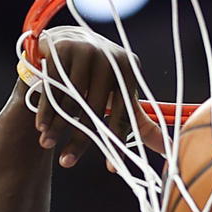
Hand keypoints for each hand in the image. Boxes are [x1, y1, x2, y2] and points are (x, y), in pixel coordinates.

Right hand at [25, 26, 164, 167]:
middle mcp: (110, 57)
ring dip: (57, 127)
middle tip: (67, 163)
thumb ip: (143, 124)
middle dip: (80, 140)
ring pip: (71, 100)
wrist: (71, 42)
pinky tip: (40, 127)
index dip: (118, 142)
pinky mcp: (62, 49)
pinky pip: (52, 87)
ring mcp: (85, 50)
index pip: (124, 113)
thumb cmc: (102, 80)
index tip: (111, 169)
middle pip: (95, 109)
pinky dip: (46, 109)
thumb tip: (171, 149)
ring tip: (47, 145)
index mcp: (130, 69)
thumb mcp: (123, 98)